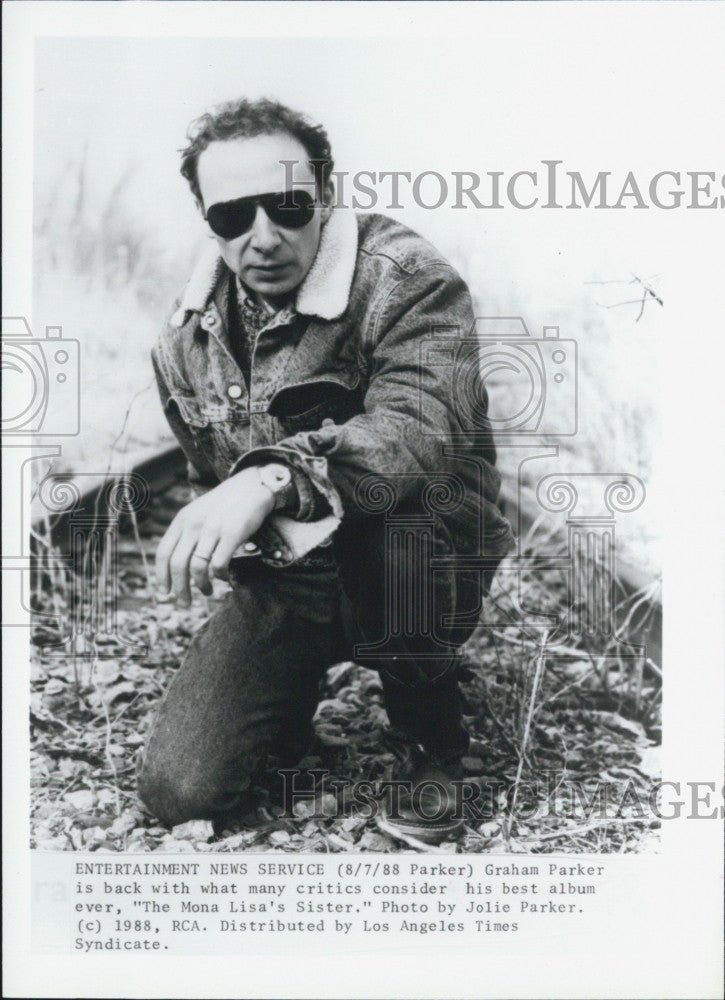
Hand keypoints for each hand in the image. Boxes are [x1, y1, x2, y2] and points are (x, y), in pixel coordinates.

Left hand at [155, 467, 274, 605]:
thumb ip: (186, 533)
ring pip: (198, 567)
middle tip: (184, 604)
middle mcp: (194, 524)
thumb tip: (177, 565)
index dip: (162, 576)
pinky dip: (220, 576)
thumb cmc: (225, 504)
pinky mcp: (232, 533)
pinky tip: (224, 578)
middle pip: (179, 564)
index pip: (164, 552)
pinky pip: (219, 564)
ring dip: (201, 586)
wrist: (252, 486)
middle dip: (179, 589)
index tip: (165, 592)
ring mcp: (213, 529)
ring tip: (207, 592)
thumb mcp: (198, 512)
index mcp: (182, 520)